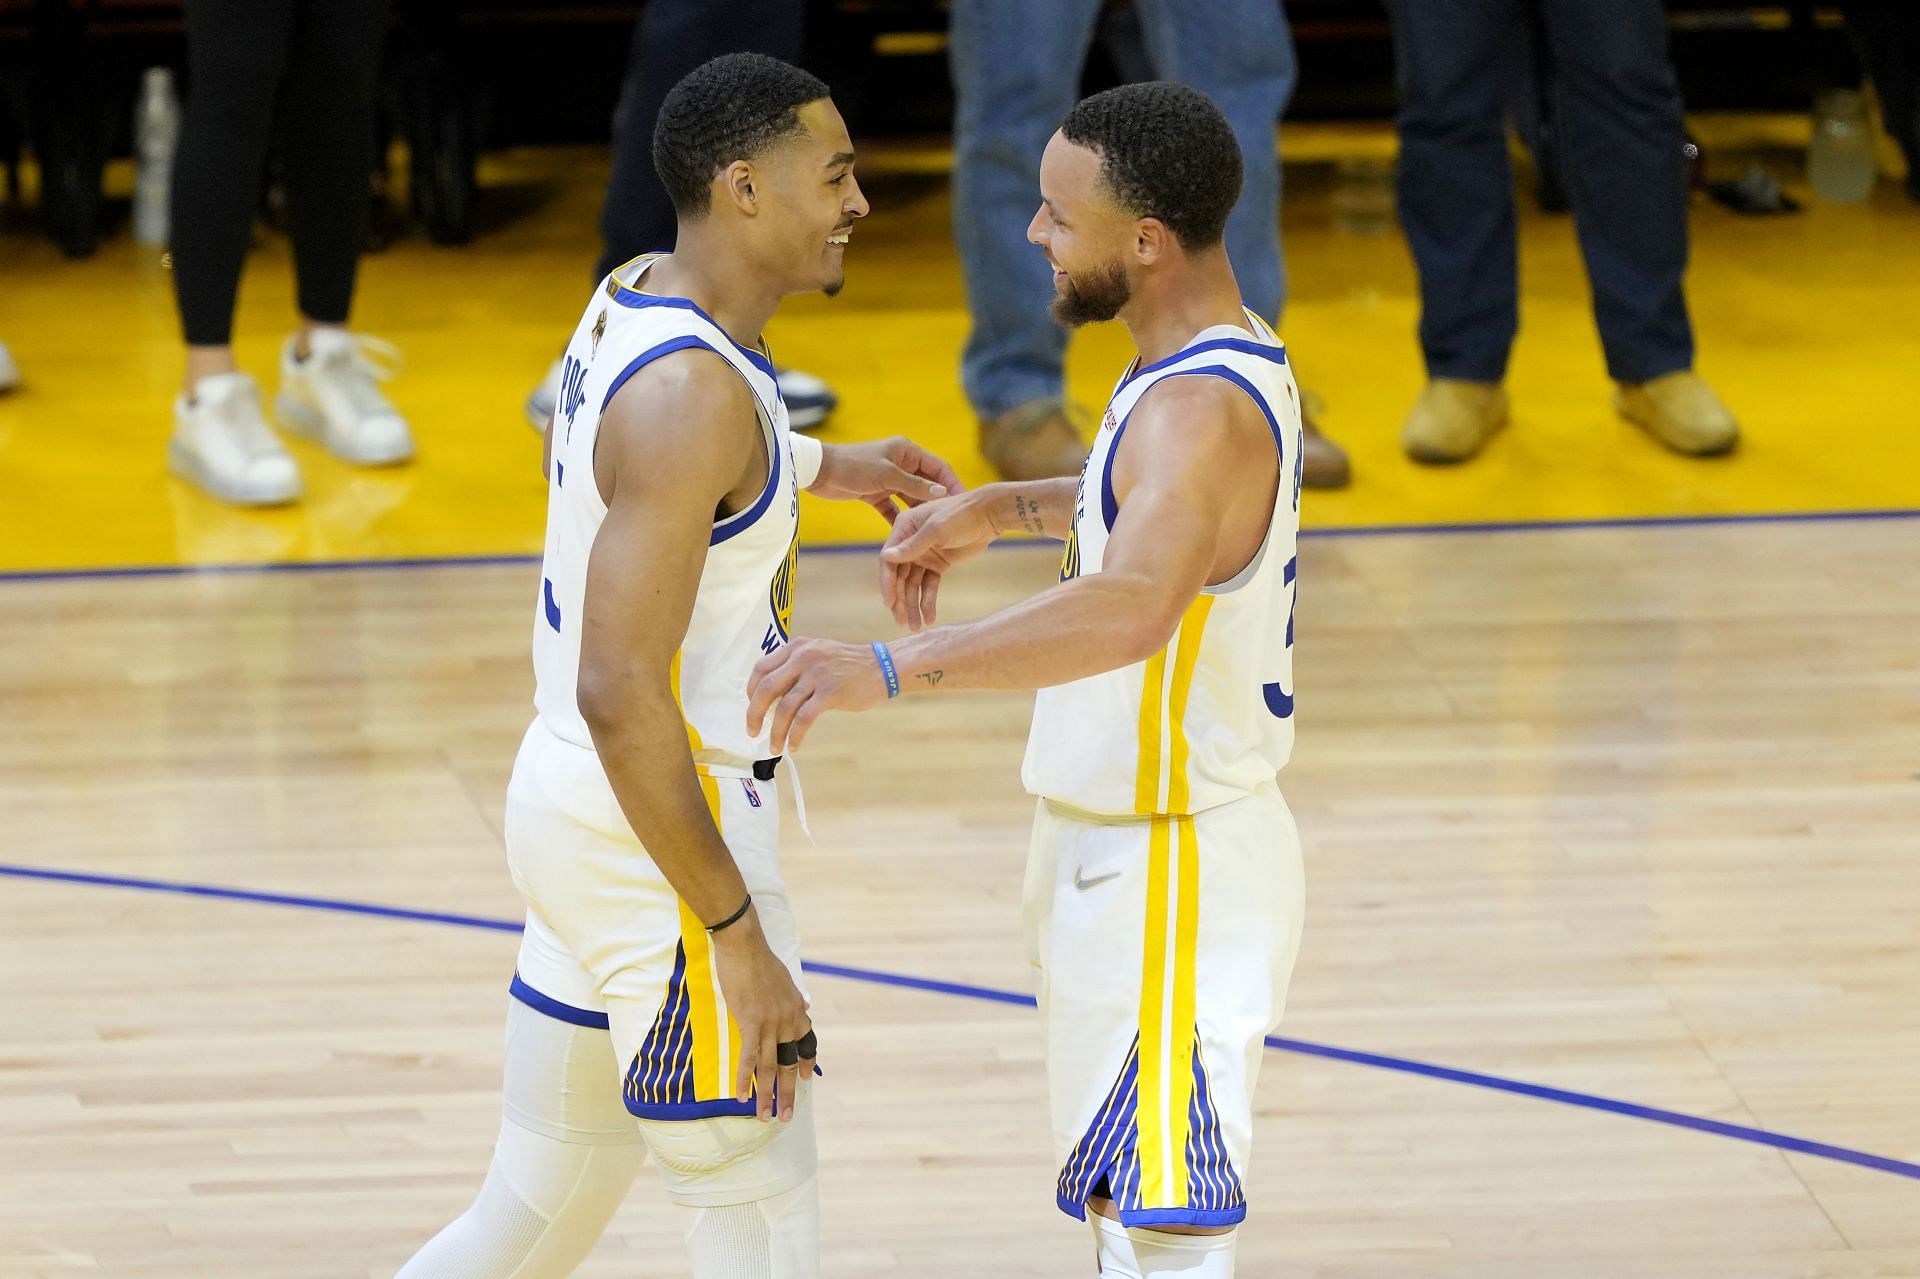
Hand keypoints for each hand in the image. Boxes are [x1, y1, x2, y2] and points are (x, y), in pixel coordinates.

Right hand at [708, 911, 815, 1121]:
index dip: (806, 1064)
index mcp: (798, 1011)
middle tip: (787, 1117)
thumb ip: (794, 999)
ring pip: (770, 1067)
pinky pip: (749, 1058)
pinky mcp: (750, 1023)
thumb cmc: (761, 961)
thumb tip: (805, 1006)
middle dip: (787, 1093)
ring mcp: (770, 1024)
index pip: (807, 1044)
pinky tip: (741, 1097)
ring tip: (765, 1117)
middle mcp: (788, 1021)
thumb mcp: (786, 980)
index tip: (805, 1081)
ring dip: (767, 1095)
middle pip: (789, 1064)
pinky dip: (744, 1079)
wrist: (745, 947)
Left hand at [747, 637, 890, 751]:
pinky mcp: (829, 692)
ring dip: (776, 731)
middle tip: (753, 731)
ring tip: (775, 746)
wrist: (882, 666)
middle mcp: (802, 657)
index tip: (752, 707)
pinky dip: (795, 735)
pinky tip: (794, 745)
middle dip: (754, 714)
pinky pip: (804, 719)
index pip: (761, 669)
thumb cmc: (849, 665)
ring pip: (784, 707)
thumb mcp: (817, 654)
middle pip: (766, 688)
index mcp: (796, 647)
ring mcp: (816, 674)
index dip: (751, 691)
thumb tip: (771, 698)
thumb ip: (795, 669)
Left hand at [811, 436, 964, 525]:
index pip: (938, 467)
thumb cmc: (854, 466)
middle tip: (952, 521)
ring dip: (920, 512)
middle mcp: (901, 464)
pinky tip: (909, 537)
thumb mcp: (887, 475)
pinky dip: (900, 519)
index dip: (952, 484)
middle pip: (927, 483)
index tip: (963, 503)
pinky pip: (894, 508)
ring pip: (911, 498)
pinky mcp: (876, 493)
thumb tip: (942, 493)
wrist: (819, 471)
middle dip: (939, 501)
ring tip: (934, 531)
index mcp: (907, 452)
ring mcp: (888, 479)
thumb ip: (914, 485)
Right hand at [877, 487, 1000, 630]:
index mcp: (904, 529)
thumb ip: (913, 546)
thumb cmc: (961, 514)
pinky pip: (929, 586)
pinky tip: (929, 617)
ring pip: (913, 584)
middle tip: (902, 622)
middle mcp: (909, 542)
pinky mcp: (937, 564)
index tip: (889, 603)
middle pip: (899, 576)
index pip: (888, 560)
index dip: (887, 583)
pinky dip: (928, 601)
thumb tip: (886, 557)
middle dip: (900, 600)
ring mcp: (923, 554)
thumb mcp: (937, 529)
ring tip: (915, 626)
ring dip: (913, 605)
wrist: (988, 515)